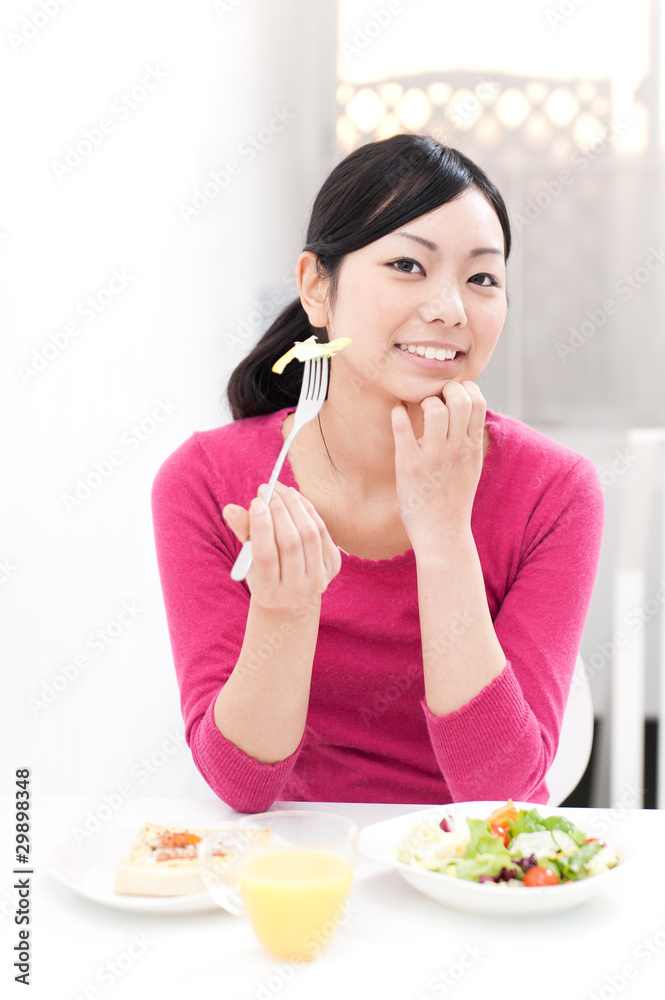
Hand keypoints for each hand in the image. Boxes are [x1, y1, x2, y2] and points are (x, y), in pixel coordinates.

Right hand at [223, 481, 341, 608]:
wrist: (292, 595)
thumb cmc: (263, 571)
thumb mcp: (248, 558)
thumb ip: (242, 532)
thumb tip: (230, 509)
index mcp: (268, 592)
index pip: (265, 556)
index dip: (261, 526)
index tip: (256, 502)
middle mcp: (296, 591)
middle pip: (290, 543)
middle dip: (279, 510)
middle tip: (267, 490)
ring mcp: (318, 580)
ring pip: (309, 534)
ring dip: (295, 506)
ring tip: (281, 490)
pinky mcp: (333, 568)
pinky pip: (323, 532)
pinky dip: (309, 511)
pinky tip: (296, 499)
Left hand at [391, 380, 485, 547]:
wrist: (442, 534)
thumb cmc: (453, 499)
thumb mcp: (471, 466)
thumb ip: (469, 438)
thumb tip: (466, 411)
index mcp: (472, 446)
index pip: (478, 401)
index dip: (465, 389)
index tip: (452, 395)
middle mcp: (456, 448)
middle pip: (460, 398)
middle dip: (445, 388)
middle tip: (434, 398)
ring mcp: (433, 456)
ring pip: (434, 408)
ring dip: (424, 401)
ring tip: (417, 410)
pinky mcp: (409, 465)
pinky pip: (402, 427)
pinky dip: (398, 413)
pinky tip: (398, 414)